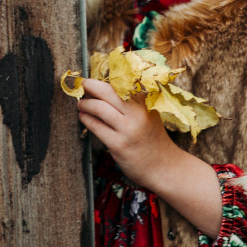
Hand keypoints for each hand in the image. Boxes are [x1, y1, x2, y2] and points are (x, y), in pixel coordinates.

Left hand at [76, 78, 223, 236]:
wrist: (164, 166)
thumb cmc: (154, 139)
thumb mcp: (150, 115)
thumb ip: (133, 103)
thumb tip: (104, 91)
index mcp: (146, 102)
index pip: (120, 83)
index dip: (103, 80)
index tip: (93, 80)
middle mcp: (138, 113)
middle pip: (107, 91)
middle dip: (91, 85)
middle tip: (83, 85)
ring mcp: (128, 129)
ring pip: (99, 108)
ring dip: (85, 104)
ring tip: (81, 104)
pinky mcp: (119, 145)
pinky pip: (96, 127)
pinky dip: (86, 119)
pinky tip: (83, 117)